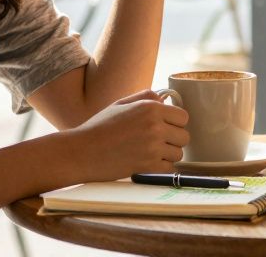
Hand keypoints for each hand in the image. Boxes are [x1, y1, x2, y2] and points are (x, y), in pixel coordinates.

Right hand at [60, 90, 189, 181]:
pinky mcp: (148, 165)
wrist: (82, 151)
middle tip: (158, 141)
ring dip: (168, 154)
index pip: (183, 117)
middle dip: (173, 139)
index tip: (166, 127)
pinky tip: (148, 162)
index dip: (175, 123)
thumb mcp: (121, 104)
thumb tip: (164, 99)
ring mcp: (152, 146)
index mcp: (150, 108)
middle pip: (184, 136)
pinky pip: (169, 168)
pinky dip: (161, 167)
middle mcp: (155, 126)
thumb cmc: (99, 127)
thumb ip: (145, 97)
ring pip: (178, 153)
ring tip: (151, 152)